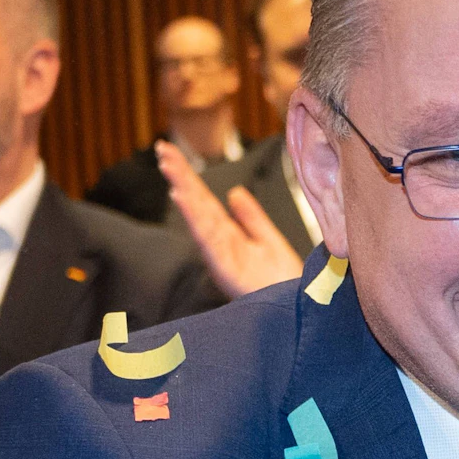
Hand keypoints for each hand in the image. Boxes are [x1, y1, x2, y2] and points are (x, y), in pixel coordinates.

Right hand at [157, 140, 305, 298]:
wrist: (296, 309)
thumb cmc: (282, 282)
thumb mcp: (268, 241)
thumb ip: (251, 217)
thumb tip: (234, 192)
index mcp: (229, 233)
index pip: (204, 198)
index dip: (188, 175)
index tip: (171, 152)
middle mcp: (221, 241)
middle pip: (197, 202)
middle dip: (180, 176)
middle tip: (162, 149)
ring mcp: (221, 253)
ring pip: (198, 216)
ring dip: (183, 190)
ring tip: (168, 166)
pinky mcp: (225, 267)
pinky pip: (207, 238)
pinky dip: (194, 217)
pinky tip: (183, 197)